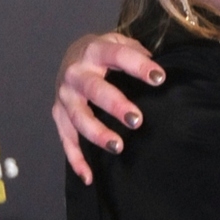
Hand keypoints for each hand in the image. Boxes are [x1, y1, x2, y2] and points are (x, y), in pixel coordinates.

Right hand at [53, 32, 164, 183]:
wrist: (72, 57)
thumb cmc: (103, 54)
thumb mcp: (117, 42)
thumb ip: (136, 51)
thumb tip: (156, 67)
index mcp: (93, 51)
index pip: (117, 56)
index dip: (138, 66)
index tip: (159, 78)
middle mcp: (76, 74)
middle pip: (94, 90)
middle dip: (114, 105)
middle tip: (137, 120)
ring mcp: (65, 96)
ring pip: (78, 118)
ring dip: (97, 133)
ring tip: (118, 146)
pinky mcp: (59, 115)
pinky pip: (66, 140)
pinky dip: (76, 159)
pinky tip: (89, 177)